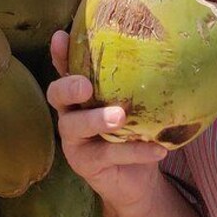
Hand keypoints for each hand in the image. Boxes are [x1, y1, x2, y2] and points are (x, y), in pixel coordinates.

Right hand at [45, 31, 168, 210]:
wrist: (137, 180)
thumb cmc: (133, 132)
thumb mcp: (134, 105)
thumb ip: (135, 84)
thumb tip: (160, 50)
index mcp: (79, 95)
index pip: (64, 69)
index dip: (59, 55)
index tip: (60, 37)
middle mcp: (70, 114)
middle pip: (57, 95)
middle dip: (69, 88)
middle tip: (87, 86)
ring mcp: (74, 141)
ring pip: (76, 126)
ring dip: (97, 120)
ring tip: (120, 117)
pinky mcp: (85, 164)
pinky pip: (108, 154)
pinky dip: (135, 150)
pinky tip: (158, 149)